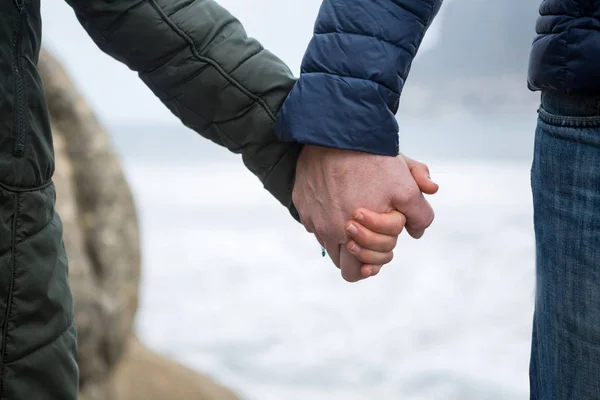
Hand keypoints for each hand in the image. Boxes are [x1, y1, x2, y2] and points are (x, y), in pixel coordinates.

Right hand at [293, 146, 435, 281]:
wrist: (335, 131)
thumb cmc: (372, 160)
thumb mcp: (406, 185)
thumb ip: (420, 214)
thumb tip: (417, 231)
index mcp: (353, 236)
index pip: (365, 268)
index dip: (381, 254)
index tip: (388, 235)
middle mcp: (329, 232)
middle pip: (345, 267)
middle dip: (362, 255)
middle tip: (374, 233)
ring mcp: (312, 219)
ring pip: (329, 244)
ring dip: (345, 237)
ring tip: (358, 214)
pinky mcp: (301, 204)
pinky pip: (315, 222)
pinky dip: (328, 215)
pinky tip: (340, 194)